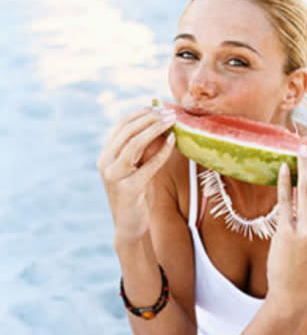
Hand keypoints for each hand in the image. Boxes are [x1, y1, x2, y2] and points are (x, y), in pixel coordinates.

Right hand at [96, 105, 175, 240]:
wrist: (129, 226)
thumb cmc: (136, 196)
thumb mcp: (136, 168)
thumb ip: (142, 150)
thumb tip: (160, 124)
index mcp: (105, 155)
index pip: (121, 125)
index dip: (140, 113)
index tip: (159, 107)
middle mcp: (105, 163)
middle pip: (127, 131)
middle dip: (150, 118)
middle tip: (169, 112)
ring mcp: (114, 176)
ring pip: (134, 144)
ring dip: (155, 129)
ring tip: (171, 121)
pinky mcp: (128, 189)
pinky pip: (148, 165)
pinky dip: (162, 152)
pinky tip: (173, 141)